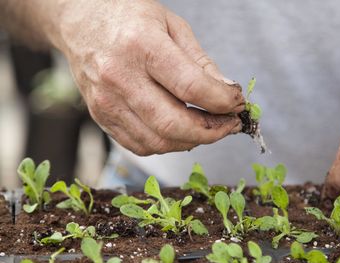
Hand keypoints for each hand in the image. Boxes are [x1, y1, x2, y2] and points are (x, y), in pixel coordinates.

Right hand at [51, 0, 243, 154]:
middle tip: (229, 124)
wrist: (80, 22)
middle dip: (212, 131)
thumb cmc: (130, 18)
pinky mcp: (101, 117)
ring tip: (208, 128)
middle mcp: (119, 77)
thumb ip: (201, 63)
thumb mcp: (172, 26)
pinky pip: (140, 145)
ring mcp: (106, 101)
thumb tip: (226, 94)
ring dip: (192, 141)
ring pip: (158, 142)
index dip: (222, 101)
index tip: (237, 103)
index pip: (191, 87)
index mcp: (141, 45)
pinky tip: (180, 131)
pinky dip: (167, 145)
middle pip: (174, 124)